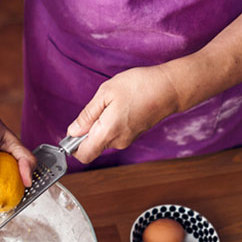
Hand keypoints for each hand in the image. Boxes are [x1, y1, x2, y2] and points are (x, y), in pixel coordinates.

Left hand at [67, 64, 182, 162]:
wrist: (170, 88)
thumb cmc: (139, 86)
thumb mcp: (106, 93)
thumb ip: (87, 114)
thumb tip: (73, 131)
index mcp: (108, 132)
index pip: (83, 155)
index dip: (72, 146)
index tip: (72, 131)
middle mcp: (118, 141)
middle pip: (92, 146)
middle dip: (87, 131)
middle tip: (97, 107)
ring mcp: (128, 139)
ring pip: (104, 138)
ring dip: (100, 124)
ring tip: (112, 103)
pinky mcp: (134, 134)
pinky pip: (115, 133)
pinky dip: (111, 123)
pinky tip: (120, 106)